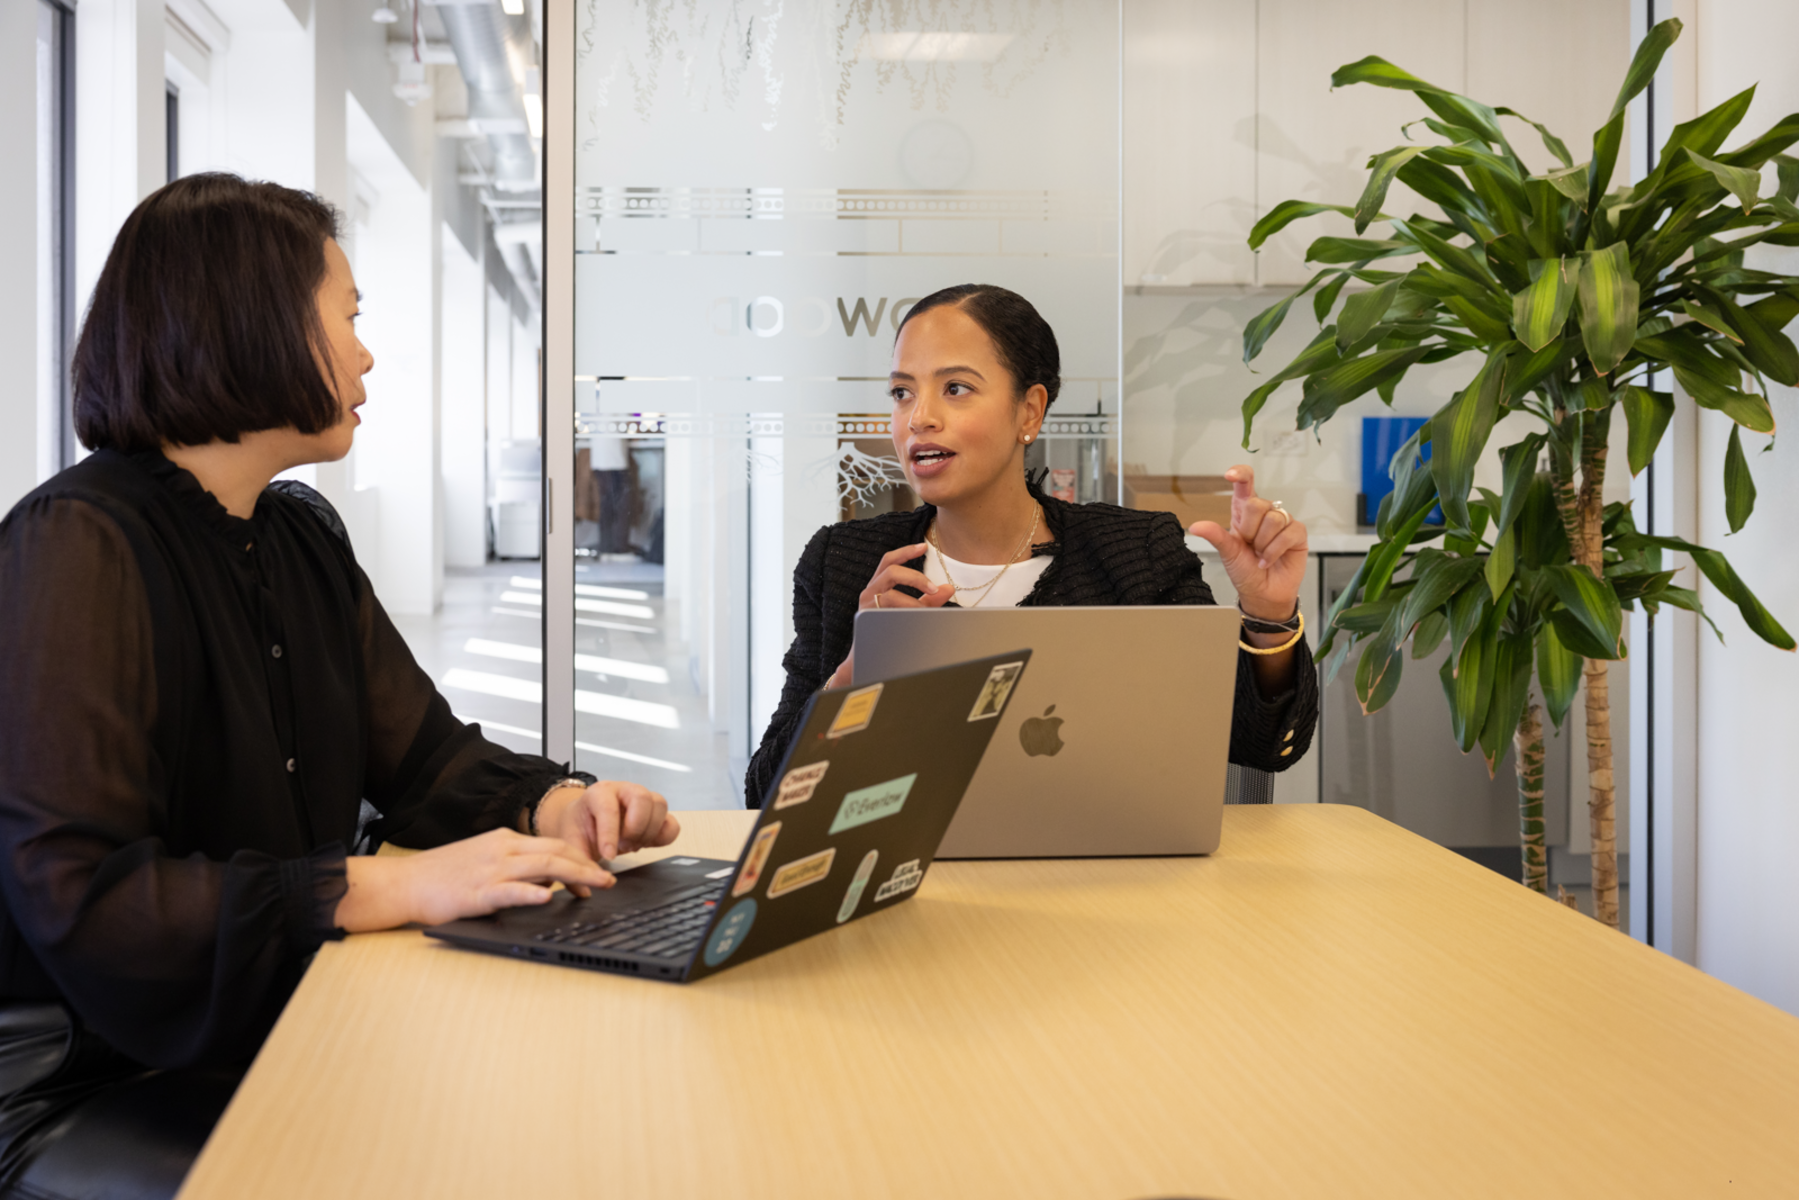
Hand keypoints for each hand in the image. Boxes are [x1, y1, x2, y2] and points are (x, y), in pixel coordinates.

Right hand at [335, 829, 615, 932]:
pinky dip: (531, 892)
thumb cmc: (442, 876)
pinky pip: (510, 890)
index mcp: (504, 840)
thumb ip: (515, 867)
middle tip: (610, 880)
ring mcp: (491, 869)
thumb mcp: (484, 861)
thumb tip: (547, 879)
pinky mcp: (477, 892)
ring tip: (596, 887)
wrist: (404, 883)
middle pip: (556, 851)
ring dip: (575, 876)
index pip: (553, 844)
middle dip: (588, 866)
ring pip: (542, 866)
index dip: (580, 858)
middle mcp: (502, 849)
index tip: (597, 873)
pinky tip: (548, 897)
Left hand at [536, 779, 680, 862]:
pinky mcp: (656, 815)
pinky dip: (663, 838)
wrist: (587, 820)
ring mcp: (644, 800)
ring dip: (648, 832)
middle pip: (642, 798)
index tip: (608, 856)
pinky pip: (672, 823)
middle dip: (635, 828)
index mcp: (599, 793)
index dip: (610, 834)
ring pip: (660, 806)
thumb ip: (578, 861)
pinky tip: (645, 845)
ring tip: (632, 846)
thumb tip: (588, 886)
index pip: (609, 808)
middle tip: (623, 846)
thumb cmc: (581, 826)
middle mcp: (624, 791)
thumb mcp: (572, 842)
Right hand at [826, 542, 953, 688]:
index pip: (889, 561)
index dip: (905, 552)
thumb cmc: (888, 628)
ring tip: (926, 610)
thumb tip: (948, 588)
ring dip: (912, 601)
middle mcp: (870, 591)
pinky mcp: (867, 621)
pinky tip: (914, 621)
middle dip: (915, 577)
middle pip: (890, 571)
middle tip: (934, 589)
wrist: (867, 656)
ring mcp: (867, 606)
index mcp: (878, 584)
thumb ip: (928, 599)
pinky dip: (904, 616)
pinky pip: (887, 614)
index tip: (923, 547)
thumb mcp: (910, 609)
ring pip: (889, 594)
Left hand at [1188, 464, 1307, 621]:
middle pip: (1258, 504)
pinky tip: (1269, 559)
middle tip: (1250, 545)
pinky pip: (1289, 532)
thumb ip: (1215, 536)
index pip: (1245, 485)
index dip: (1241, 474)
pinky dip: (1275, 550)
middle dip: (1250, 530)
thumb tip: (1196, 527)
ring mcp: (1282, 523)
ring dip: (1264, 543)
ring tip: (1260, 553)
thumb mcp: (1227, 552)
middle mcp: (1264, 514)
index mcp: (1244, 513)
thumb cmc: (1245, 571)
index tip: (1230, 475)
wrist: (1262, 593)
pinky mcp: (1297, 534)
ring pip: (1274, 519)